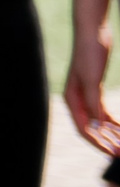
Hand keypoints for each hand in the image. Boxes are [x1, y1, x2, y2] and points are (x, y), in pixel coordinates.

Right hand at [66, 28, 119, 155]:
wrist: (93, 33)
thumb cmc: (89, 54)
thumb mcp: (92, 79)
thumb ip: (94, 102)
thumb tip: (99, 124)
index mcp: (72, 99)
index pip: (83, 129)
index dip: (98, 143)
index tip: (112, 153)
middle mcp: (78, 100)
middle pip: (91, 128)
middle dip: (105, 142)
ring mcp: (87, 95)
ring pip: (99, 122)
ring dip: (111, 134)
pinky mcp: (96, 89)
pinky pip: (104, 112)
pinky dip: (113, 122)